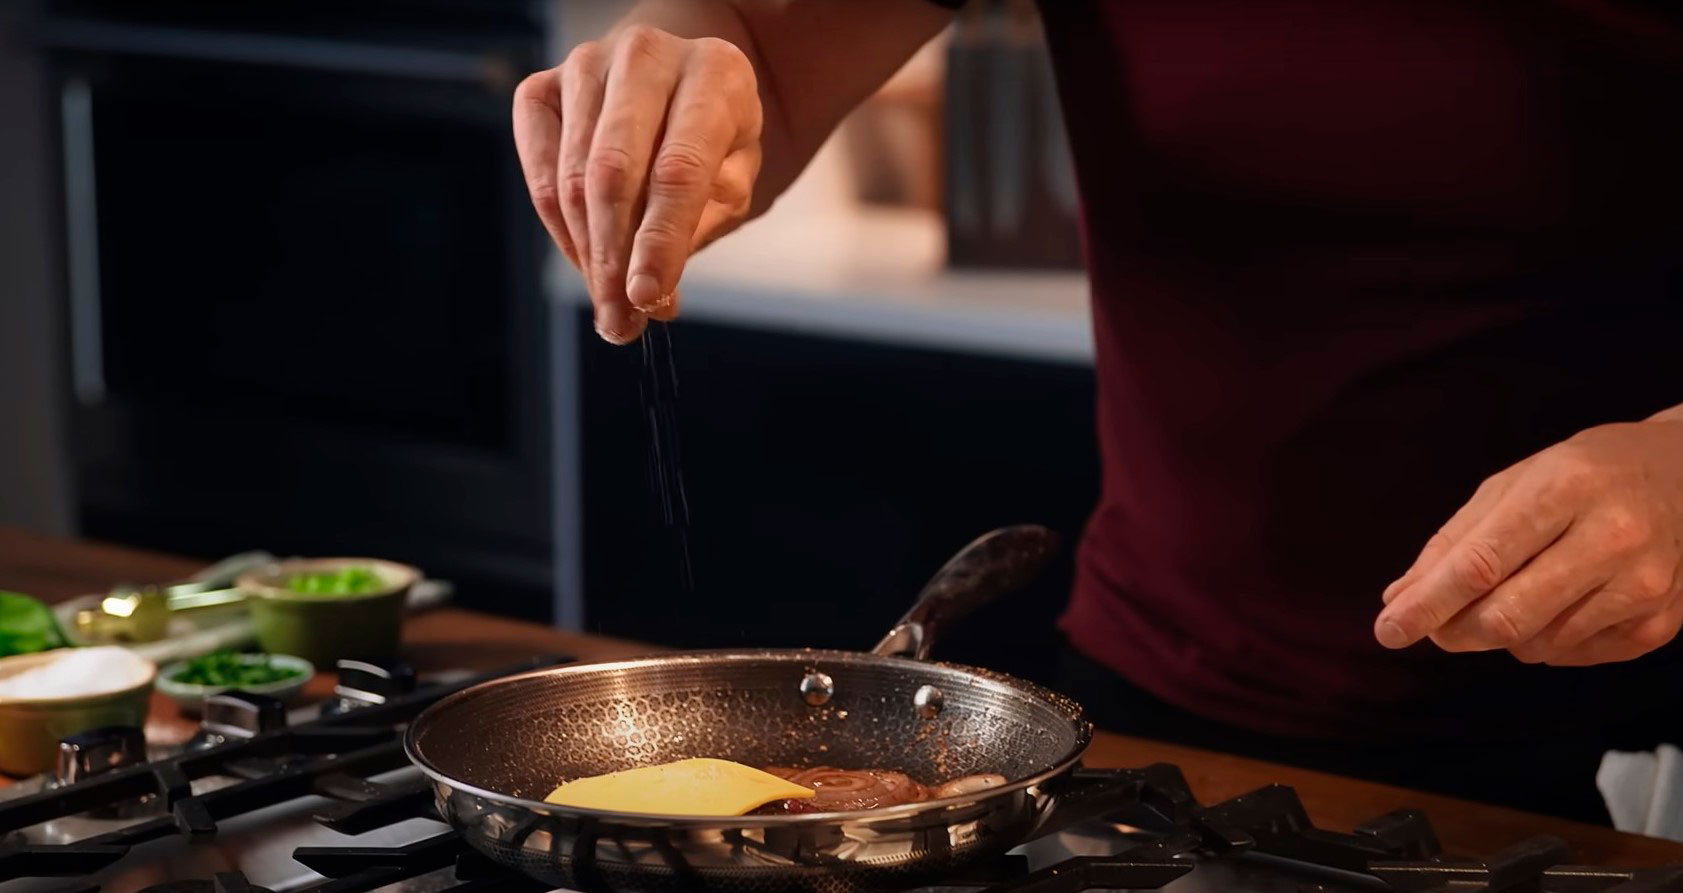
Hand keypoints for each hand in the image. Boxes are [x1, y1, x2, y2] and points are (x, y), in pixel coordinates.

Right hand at [513, 26, 762, 343]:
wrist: (681, 77)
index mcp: (714, 72)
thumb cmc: (714, 138)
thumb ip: (699, 228)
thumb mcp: (734, 178)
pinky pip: (540, 173)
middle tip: (621, 322)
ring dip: (587, 256)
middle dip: (615, 259)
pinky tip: (587, 260)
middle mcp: (644, 56)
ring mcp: (585, 66)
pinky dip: (560, 230)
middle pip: (614, 174)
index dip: (662, 240)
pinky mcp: (541, 87)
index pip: (680, 169)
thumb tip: (652, 298)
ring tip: (611, 308)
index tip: (650, 301)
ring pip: (572, 180)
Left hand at [1375, 415, 1682, 665]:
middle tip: (1437, 626)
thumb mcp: (1515, 485)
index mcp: (1564, 489)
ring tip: (1520, 590)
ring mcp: (1644, 584)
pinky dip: (1545, 641)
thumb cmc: (1585, 476)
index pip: (1481, 562)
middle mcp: (1612, 537)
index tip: (1387, 629)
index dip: (1427, 603)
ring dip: (1503, 633)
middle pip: (1507, 615)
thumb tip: (1400, 598)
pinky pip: (1572, 655)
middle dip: (1455, 630)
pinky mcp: (1660, 623)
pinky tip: (1560, 602)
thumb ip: (1455, 541)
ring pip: (1537, 643)